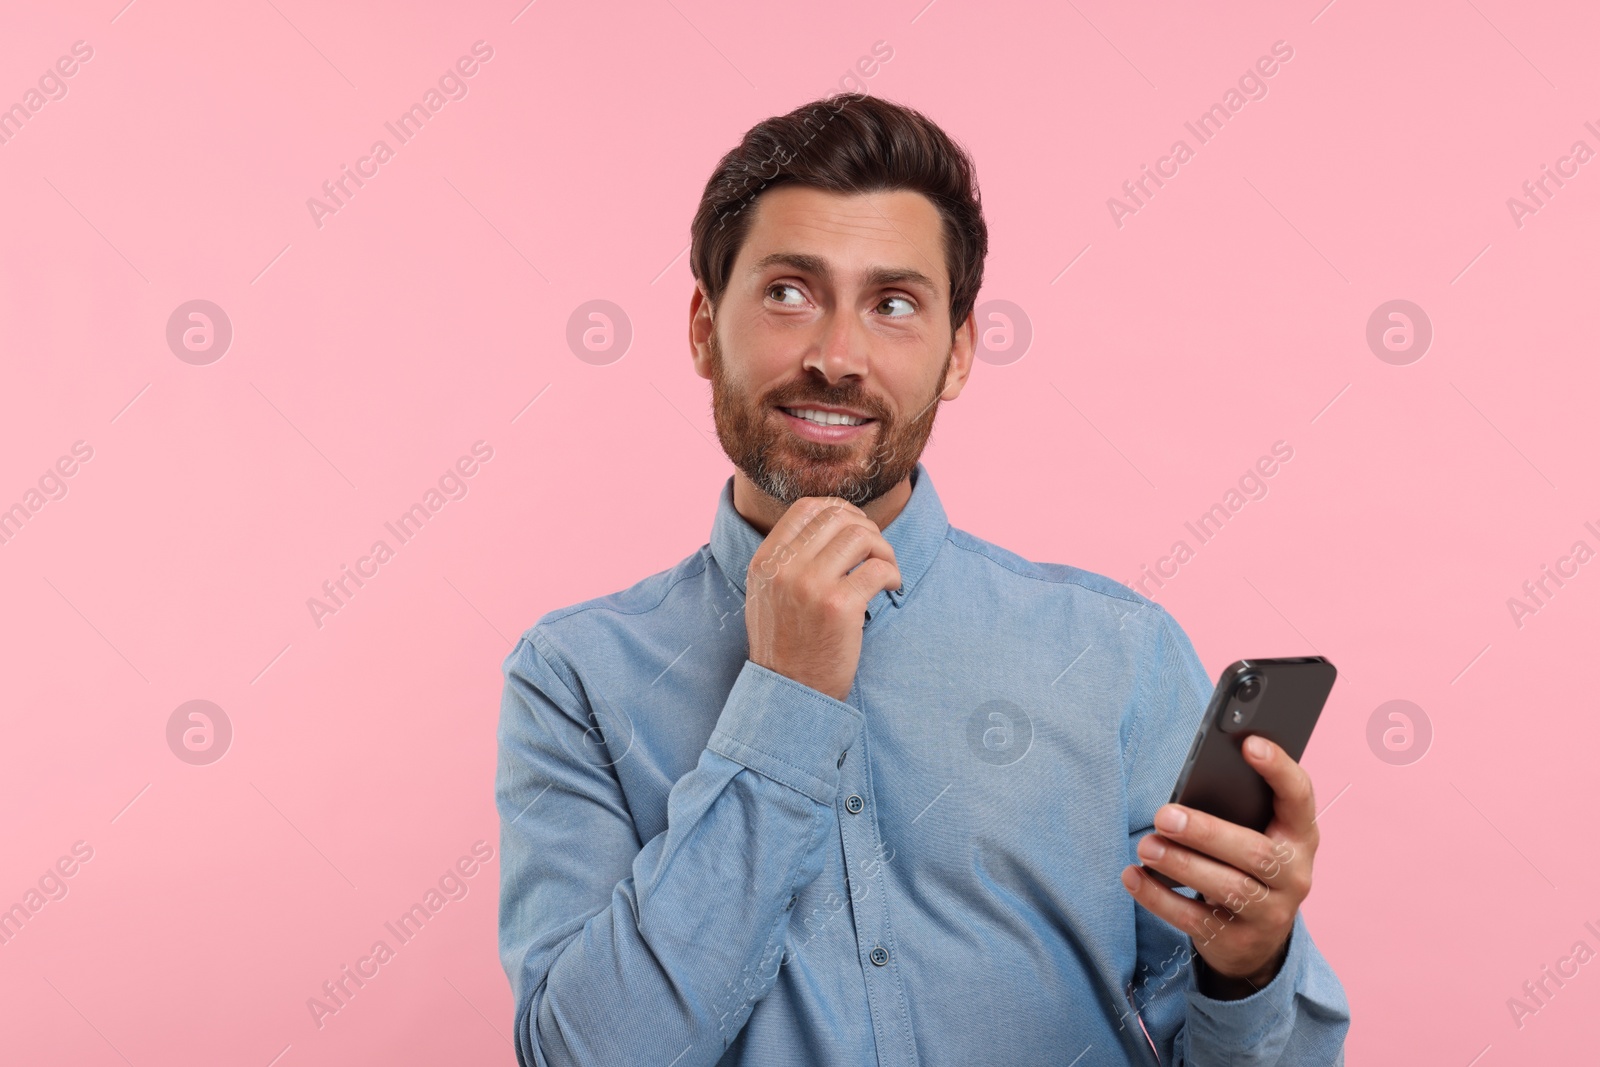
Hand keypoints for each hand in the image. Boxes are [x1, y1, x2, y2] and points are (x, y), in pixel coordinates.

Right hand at [744, 497, 901, 703]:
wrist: (788, 692)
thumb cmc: (786, 645)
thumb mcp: (768, 593)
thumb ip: (788, 558)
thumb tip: (830, 522)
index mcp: (765, 560)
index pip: (808, 508)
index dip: (840, 511)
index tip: (855, 531)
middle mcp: (785, 568)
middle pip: (838, 517)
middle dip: (867, 529)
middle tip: (876, 554)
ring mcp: (811, 586)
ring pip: (861, 536)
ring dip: (883, 549)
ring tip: (885, 571)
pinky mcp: (839, 607)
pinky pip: (877, 569)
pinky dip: (893, 574)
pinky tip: (891, 588)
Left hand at [1119, 735, 1318, 995]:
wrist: (1255, 939)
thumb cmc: (1244, 863)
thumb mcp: (1254, 833)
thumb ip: (1235, 808)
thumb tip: (1191, 781)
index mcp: (1299, 836)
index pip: (1299, 797)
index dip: (1279, 769)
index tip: (1249, 743)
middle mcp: (1294, 875)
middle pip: (1255, 853)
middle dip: (1207, 832)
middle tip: (1164, 815)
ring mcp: (1269, 913)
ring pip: (1228, 888)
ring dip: (1181, 864)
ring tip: (1146, 846)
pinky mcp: (1236, 940)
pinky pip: (1195, 919)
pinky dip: (1158, 897)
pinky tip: (1133, 876)